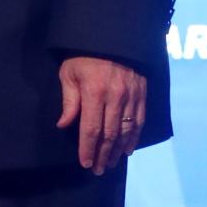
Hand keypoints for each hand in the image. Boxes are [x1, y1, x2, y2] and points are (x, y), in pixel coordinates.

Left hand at [56, 56, 146, 174]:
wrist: (110, 35)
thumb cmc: (83, 55)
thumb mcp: (69, 73)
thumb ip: (69, 101)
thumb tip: (64, 125)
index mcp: (94, 92)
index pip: (91, 129)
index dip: (88, 149)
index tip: (85, 163)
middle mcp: (115, 97)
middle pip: (110, 135)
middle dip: (103, 155)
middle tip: (99, 170)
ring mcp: (131, 96)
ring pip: (126, 131)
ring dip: (118, 151)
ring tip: (111, 163)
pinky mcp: (142, 93)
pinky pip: (139, 121)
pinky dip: (134, 137)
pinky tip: (128, 148)